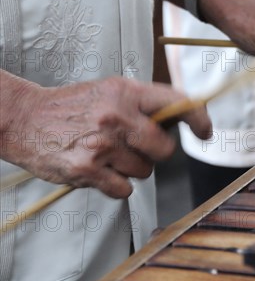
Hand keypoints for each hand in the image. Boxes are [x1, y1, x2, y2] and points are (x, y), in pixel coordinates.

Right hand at [3, 77, 211, 197]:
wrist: (24, 118)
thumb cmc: (71, 106)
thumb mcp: (111, 91)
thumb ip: (144, 103)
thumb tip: (180, 119)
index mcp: (126, 92)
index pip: (176, 102)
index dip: (197, 118)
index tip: (204, 131)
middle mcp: (117, 116)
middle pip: (164, 148)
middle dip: (156, 152)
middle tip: (136, 146)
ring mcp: (102, 144)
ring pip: (144, 171)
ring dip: (132, 168)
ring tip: (109, 154)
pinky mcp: (87, 170)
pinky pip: (123, 189)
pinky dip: (116, 185)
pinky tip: (100, 169)